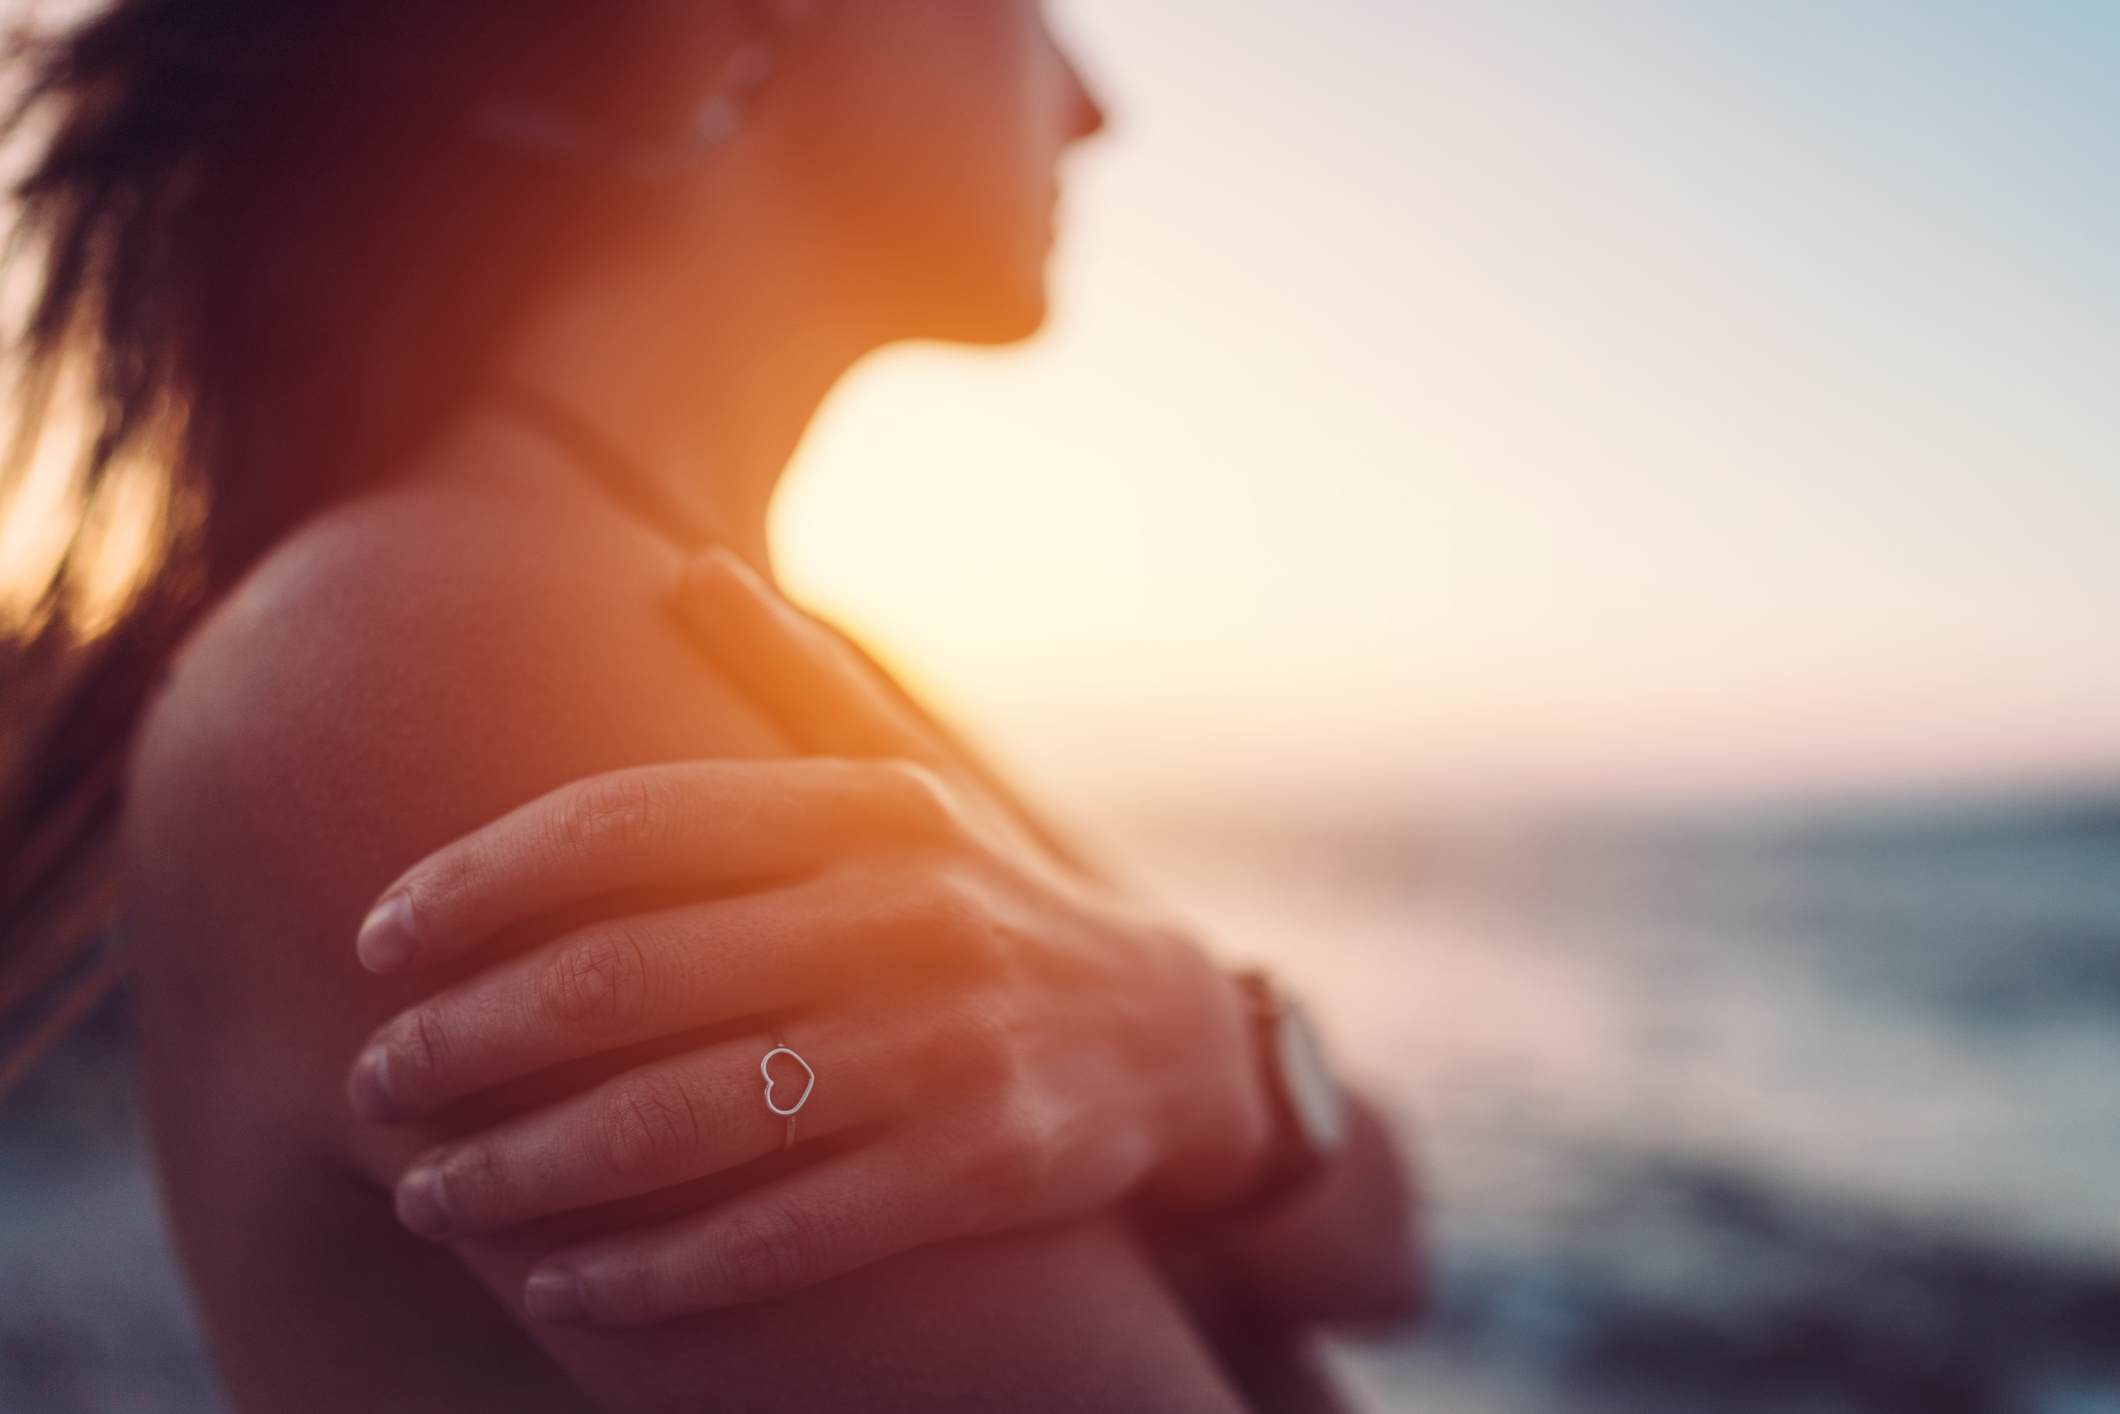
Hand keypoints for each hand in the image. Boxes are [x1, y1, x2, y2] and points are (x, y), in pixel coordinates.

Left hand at [346, 550, 1270, 1325]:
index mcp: (868, 805)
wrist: (1170, 1036)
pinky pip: (793, 1232)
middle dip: (476, 1038)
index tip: (378, 938)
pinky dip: (667, 1268)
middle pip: (635, 974)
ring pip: (694, 1116)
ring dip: (535, 1167)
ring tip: (428, 1198)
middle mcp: (906, 911)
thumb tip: (681, 568)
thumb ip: (798, 678)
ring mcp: (948, 1043)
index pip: (635, 822)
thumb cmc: (991, 894)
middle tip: (376, 1084)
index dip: (487, 879)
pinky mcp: (984, 1164)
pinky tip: (566, 1286)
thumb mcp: (914, 774)